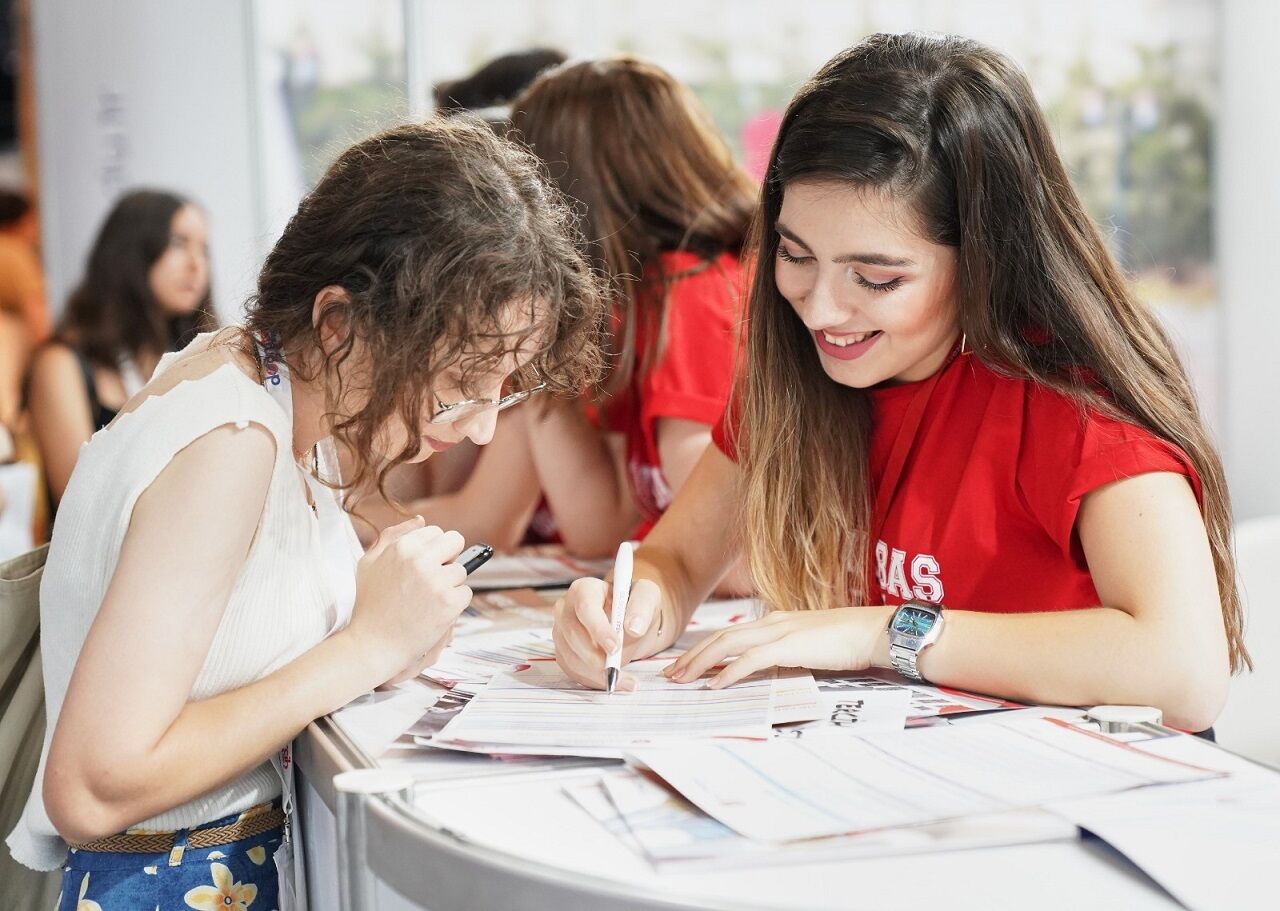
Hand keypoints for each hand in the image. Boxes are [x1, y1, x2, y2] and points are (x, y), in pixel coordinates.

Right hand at [345, 516, 470, 683]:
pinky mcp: (449, 603)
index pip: (437, 532)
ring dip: (450, 584)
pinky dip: (455, 604)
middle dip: (448, 558)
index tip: (422, 567)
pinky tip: (434, 612)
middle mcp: (420, 560)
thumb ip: (393, 536)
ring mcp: (437, 582)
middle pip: (456, 542)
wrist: (374, 644)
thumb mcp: (370, 563)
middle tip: (433, 578)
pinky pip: (466, 593)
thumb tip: (421, 520)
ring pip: (461, 571)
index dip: (432, 550)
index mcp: (402, 547)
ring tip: (427, 600)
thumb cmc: (371, 604)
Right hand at [552, 576, 667, 689]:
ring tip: (624, 679)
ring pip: (571, 656)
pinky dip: (594, 680)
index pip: (585, 608)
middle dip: (595, 655)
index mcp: (584, 589)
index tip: (615, 647)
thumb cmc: (634, 605)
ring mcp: (561, 631)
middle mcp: (566, 608)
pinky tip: (615, 680)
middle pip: (573, 634)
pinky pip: (573, 669)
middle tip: (617, 668)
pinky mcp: (563, 651)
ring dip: (596, 672)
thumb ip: (642, 607)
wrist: (629, 622)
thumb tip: (633, 627)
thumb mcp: (647, 597)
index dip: (598, 629)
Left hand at [663, 606, 893, 688]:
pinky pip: (751, 660)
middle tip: (669, 675)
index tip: (684, 666)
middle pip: (720, 638)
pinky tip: (715, 685)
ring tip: (682, 679)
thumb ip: (786, 654)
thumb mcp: (809, 647)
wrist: (874, 632)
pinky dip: (729, 672)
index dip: (703, 650)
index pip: (729, 635)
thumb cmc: (848, 641)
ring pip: (728, 646)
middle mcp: (771, 623)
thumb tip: (768, 670)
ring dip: (701, 663)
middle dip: (691, 657)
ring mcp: (779, 632)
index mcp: (774, 622)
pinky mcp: (789, 646)